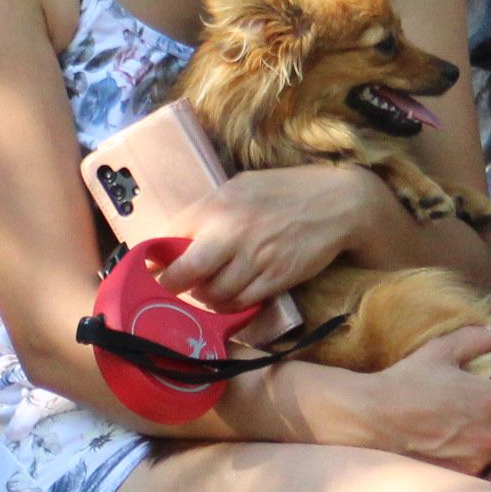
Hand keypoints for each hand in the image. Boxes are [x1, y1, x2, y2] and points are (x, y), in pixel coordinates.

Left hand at [156, 165, 377, 309]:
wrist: (339, 203)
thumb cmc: (289, 190)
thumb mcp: (243, 185)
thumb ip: (212, 209)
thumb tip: (181, 236)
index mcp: (218, 204)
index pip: (170, 235)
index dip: (156, 256)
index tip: (151, 267)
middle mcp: (231, 232)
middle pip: (184, 274)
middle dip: (170, 286)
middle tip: (168, 291)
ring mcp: (254, 258)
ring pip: (213, 294)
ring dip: (206, 297)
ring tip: (207, 292)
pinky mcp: (275, 279)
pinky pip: (241, 303)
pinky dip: (231, 305)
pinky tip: (232, 298)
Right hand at [340, 327, 490, 473]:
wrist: (375, 419)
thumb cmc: (407, 381)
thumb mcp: (441, 351)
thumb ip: (475, 339)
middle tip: (476, 404)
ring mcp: (478, 455)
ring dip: (488, 433)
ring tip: (461, 423)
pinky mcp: (464, 472)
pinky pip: (480, 460)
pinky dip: (472, 452)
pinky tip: (450, 441)